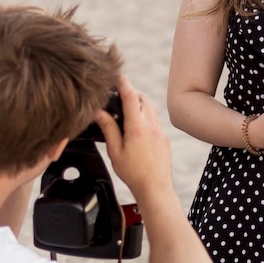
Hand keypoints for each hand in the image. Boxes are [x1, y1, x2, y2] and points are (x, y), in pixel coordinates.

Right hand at [94, 75, 172, 200]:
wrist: (156, 188)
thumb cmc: (133, 173)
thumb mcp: (115, 151)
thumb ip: (108, 129)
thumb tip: (99, 112)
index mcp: (137, 127)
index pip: (130, 97)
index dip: (123, 82)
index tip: (117, 75)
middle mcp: (151, 125)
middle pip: (143, 98)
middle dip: (132, 92)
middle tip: (120, 95)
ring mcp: (160, 131)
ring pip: (150, 108)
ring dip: (140, 104)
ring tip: (127, 111)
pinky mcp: (164, 138)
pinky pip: (155, 120)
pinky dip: (146, 116)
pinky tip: (137, 127)